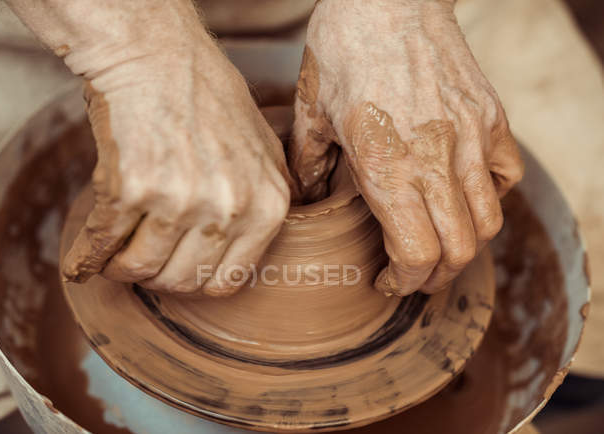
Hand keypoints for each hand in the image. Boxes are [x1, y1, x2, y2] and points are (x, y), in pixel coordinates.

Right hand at [62, 25, 290, 295]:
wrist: (157, 57)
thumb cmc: (209, 97)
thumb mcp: (263, 147)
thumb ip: (271, 195)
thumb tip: (267, 233)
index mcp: (268, 207)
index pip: (226, 282)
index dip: (194, 283)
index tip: (176, 272)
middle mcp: (229, 209)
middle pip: (181, 282)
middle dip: (156, 277)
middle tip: (143, 259)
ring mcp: (182, 201)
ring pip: (140, 269)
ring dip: (121, 268)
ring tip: (116, 255)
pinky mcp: (134, 190)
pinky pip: (102, 245)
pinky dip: (86, 259)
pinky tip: (82, 262)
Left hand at [290, 0, 523, 295]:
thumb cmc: (343, 48)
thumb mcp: (311, 110)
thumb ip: (308, 164)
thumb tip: (305, 200)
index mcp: (388, 167)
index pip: (415, 252)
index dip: (404, 281)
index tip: (388, 282)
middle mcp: (437, 160)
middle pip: (457, 249)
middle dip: (434, 276)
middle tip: (414, 276)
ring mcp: (472, 139)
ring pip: (488, 222)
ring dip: (465, 247)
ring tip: (440, 247)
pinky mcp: (492, 119)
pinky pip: (506, 177)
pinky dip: (490, 199)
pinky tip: (463, 195)